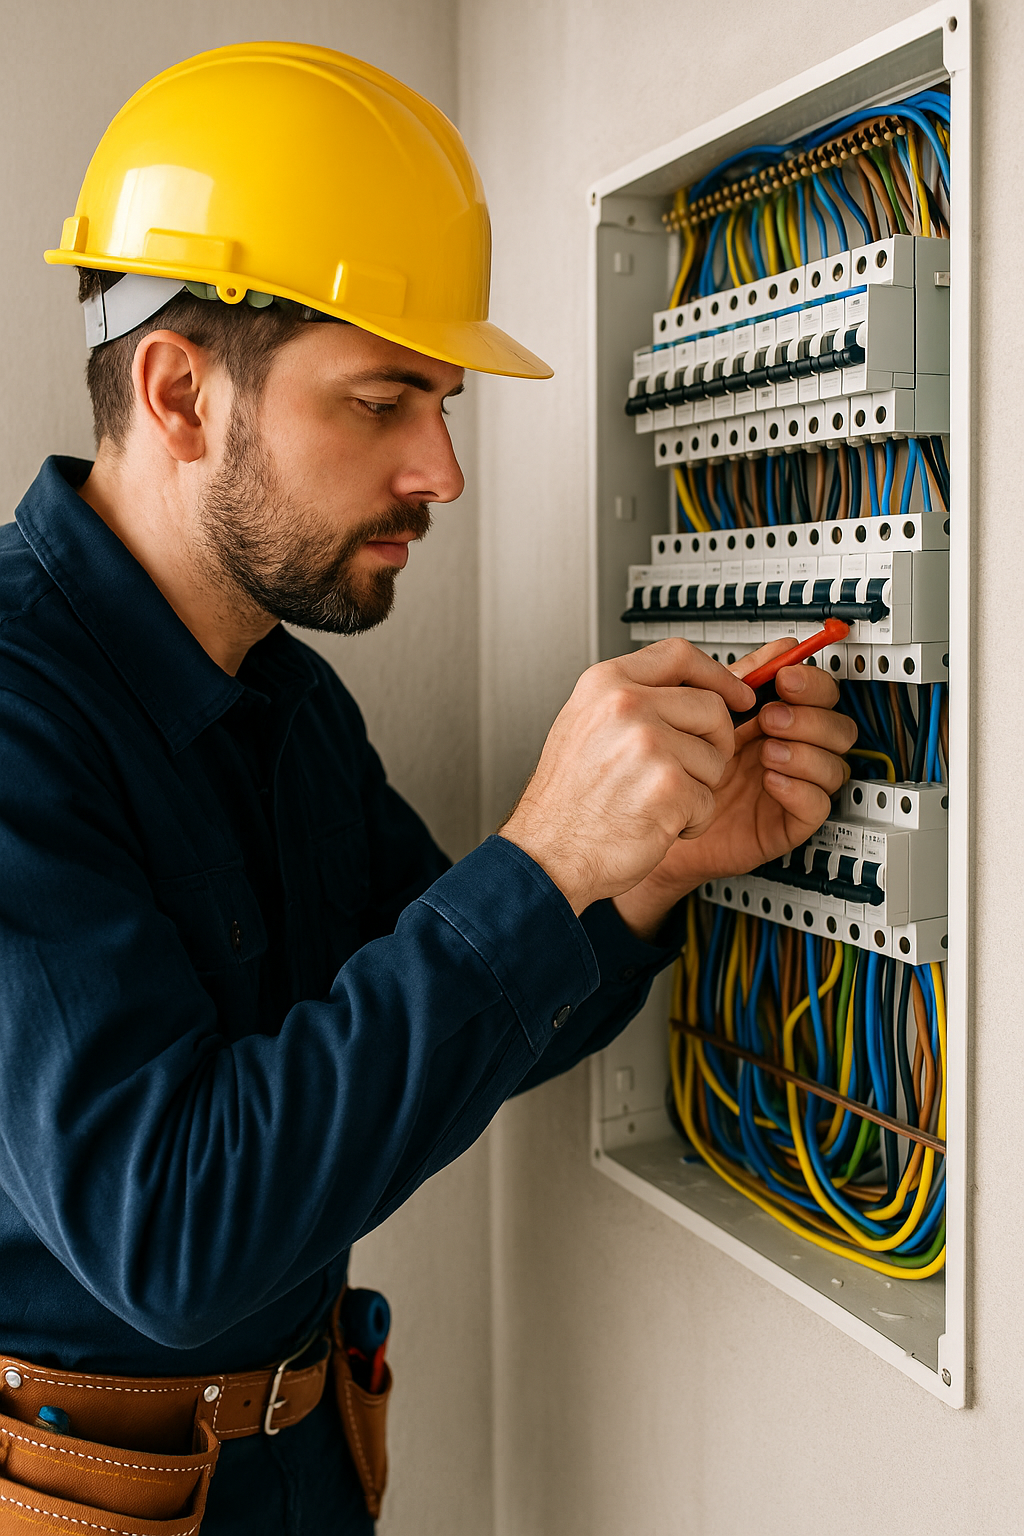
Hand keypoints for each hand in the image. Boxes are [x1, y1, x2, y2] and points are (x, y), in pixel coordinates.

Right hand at [499, 640, 753, 914]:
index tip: (736, 693)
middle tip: (688, 770)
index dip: (717, 675)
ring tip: (655, 801)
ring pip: (715, 758)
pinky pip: (708, 800)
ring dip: (698, 789)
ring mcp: (648, 744)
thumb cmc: (566, 801)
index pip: (679, 655)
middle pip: (711, 708)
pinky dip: (691, 821)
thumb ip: (636, 700)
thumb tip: (698, 689)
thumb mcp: (586, 726)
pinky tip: (656, 822)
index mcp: (605, 684)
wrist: (547, 853)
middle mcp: (626, 706)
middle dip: (713, 744)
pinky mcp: (668, 787)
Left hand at [613, 639, 857, 938]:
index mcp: (778, 719)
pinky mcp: (786, 822)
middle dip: (810, 718)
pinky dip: (799, 789)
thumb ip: (743, 678)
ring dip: (805, 752)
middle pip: (839, 727)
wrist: (652, 816)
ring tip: (768, 750)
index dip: (812, 683)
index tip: (786, 677)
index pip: (821, 695)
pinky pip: (818, 806)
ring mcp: (792, 786)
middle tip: (771, 718)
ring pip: (835, 765)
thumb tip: (781, 646)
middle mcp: (791, 751)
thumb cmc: (676, 767)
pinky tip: (771, 779)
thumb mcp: (707, 715)